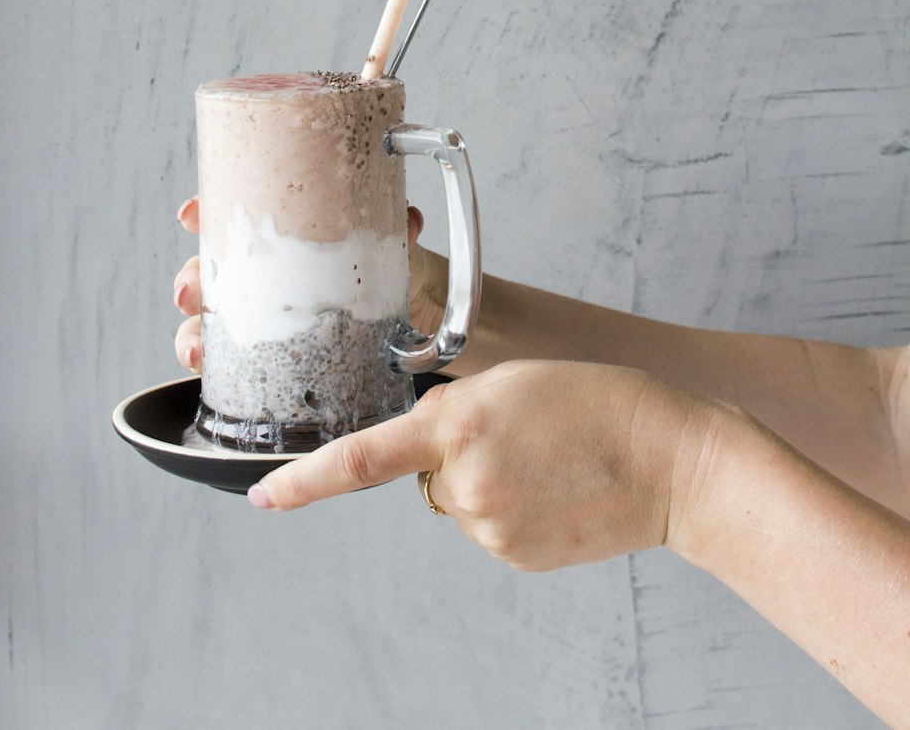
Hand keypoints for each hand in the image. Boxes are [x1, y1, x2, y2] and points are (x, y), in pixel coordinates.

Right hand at [171, 198, 446, 373]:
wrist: (405, 304)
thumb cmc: (382, 258)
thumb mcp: (387, 237)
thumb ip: (396, 226)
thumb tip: (407, 220)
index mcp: (280, 231)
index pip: (230, 214)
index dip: (202, 212)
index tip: (189, 216)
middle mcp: (258, 268)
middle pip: (207, 269)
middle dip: (189, 279)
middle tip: (189, 293)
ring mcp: (257, 309)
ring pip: (207, 316)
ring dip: (190, 331)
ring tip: (195, 347)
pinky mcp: (266, 349)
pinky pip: (226, 357)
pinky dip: (207, 362)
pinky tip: (202, 367)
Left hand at [248, 359, 712, 571]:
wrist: (671, 458)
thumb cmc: (601, 402)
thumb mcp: (514, 379)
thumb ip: (457, 410)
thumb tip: (432, 454)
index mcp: (459, 423)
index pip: (363, 457)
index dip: (306, 481)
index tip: (264, 498)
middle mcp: (464, 481)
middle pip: (424, 473)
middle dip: (454, 454)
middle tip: (518, 433)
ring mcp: (490, 526)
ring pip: (459, 501)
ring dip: (488, 481)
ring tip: (548, 459)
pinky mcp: (516, 556)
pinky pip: (490, 528)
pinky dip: (513, 508)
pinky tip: (555, 488)